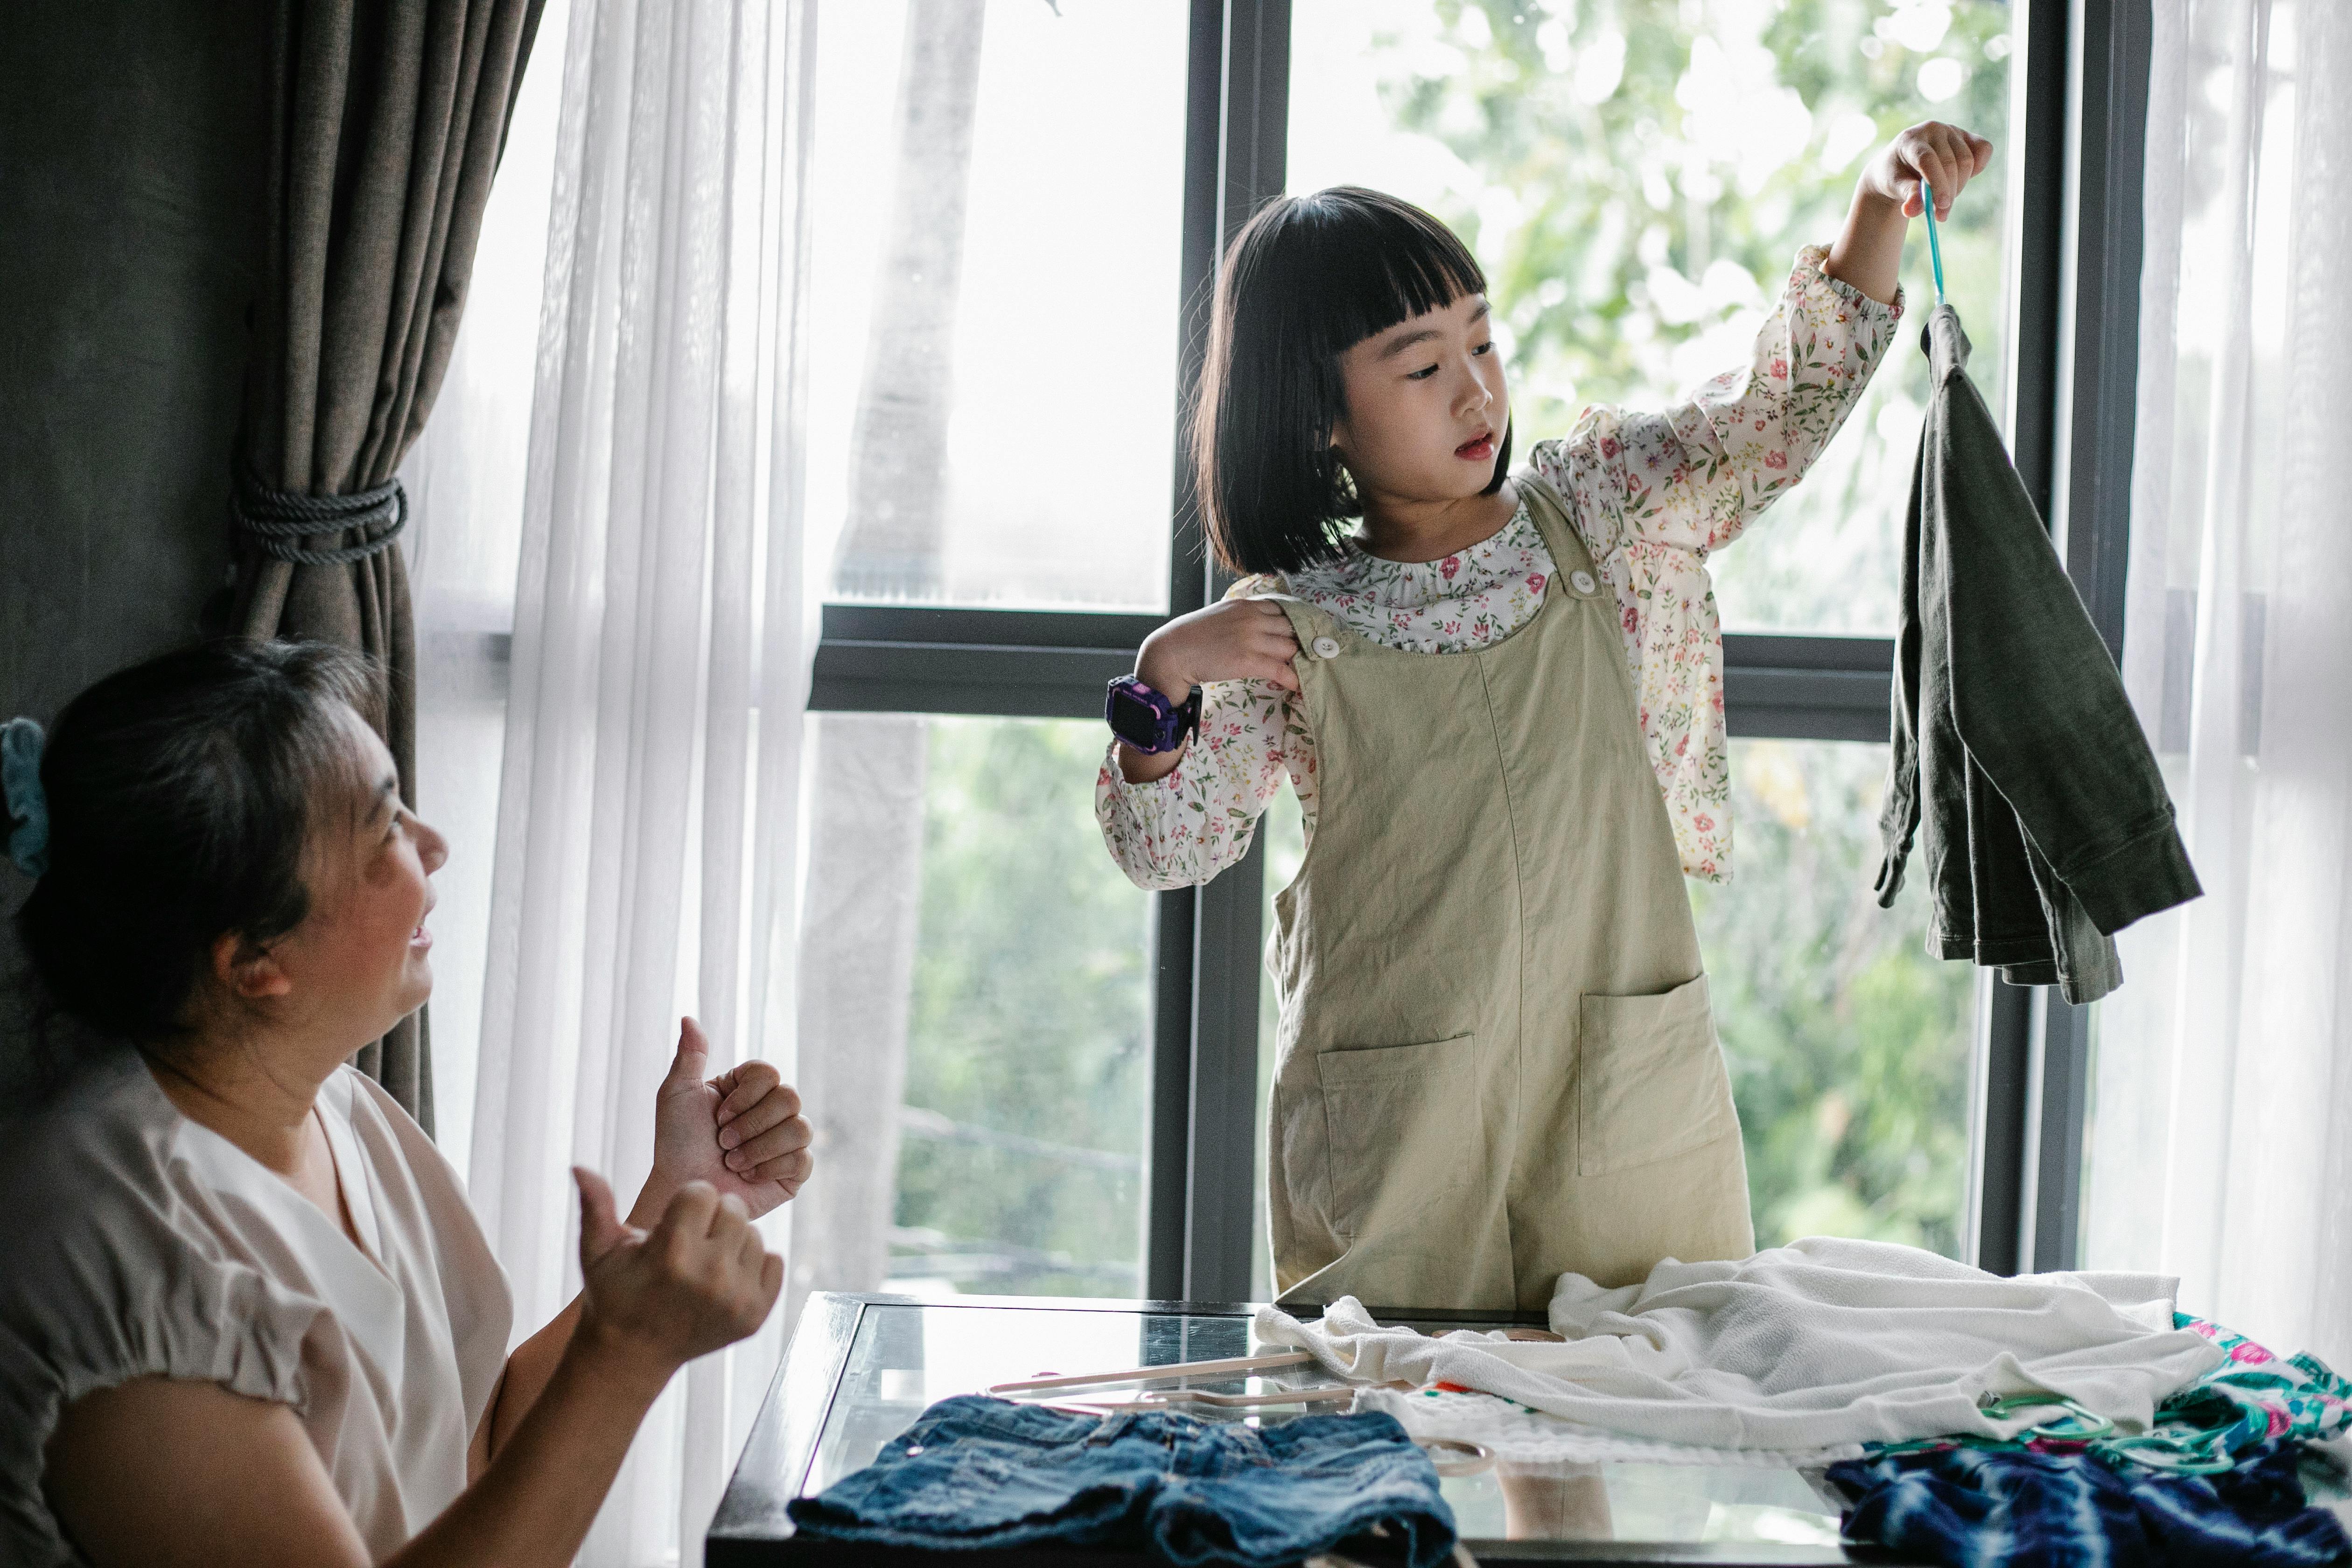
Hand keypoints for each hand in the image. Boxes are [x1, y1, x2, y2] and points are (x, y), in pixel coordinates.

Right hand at [573, 1168, 781, 1385]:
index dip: (685, 1203)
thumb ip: (595, 1205)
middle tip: (690, 1242)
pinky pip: (775, 1262)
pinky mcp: (755, 1316)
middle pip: (734, 1210)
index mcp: (671, 1253)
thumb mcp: (597, 1250)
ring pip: (755, 1236)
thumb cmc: (613, 1294)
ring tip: (703, 1263)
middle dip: (712, 1218)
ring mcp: (736, 1300)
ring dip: (732, 1243)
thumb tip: (578, 1166)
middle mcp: (710, 1277)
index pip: (703, 1192)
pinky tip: (725, 1278)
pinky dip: (755, 1266)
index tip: (671, 1224)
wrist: (631, 1355)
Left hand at [635, 1017, 812, 1228]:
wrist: (684, 1190)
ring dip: (758, 1149)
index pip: (770, 1073)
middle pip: (790, 1098)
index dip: (745, 1096)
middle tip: (723, 1143)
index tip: (718, 1115)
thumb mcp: (677, 1095)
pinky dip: (769, 1169)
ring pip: (800, 1128)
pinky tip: (749, 1176)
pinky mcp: (795, 1171)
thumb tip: (688, 1017)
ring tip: (734, 1162)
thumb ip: (689, 1056)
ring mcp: (787, 1140)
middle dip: (750, 1125)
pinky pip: (802, 1160)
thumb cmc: (676, 1144)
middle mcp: (773, 1110)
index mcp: (750, 1088)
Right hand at [1137, 597, 1301, 699]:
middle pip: (1292, 627)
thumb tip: (1260, 628)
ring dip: (1300, 660)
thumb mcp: (1221, 616)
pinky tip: (1297, 685)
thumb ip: (1242, 618)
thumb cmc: (1193, 637)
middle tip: (1310, 655)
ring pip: (1290, 647)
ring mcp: (1251, 638)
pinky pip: (1281, 669)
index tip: (1304, 635)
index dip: (1296, 624)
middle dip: (1303, 641)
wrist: (1173, 652)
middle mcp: (1252, 617)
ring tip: (1305, 671)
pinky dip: (1293, 678)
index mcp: (1246, 605)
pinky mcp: (1248, 660)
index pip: (1283, 610)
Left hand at [1862, 120, 1993, 219]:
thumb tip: (1911, 210)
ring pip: (1967, 160)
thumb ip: (1906, 195)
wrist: (1902, 165)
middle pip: (1950, 163)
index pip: (1927, 159)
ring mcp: (1951, 130)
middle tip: (1941, 214)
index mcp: (1910, 140)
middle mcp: (1932, 130)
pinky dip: (1978, 168)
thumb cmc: (1897, 176)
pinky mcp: (1967, 136)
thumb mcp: (1894, 186)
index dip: (1937, 183)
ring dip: (1959, 185)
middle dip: (1948, 192)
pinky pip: (1984, 149)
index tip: (1941, 205)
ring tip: (1944, 198)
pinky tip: (1961, 179)